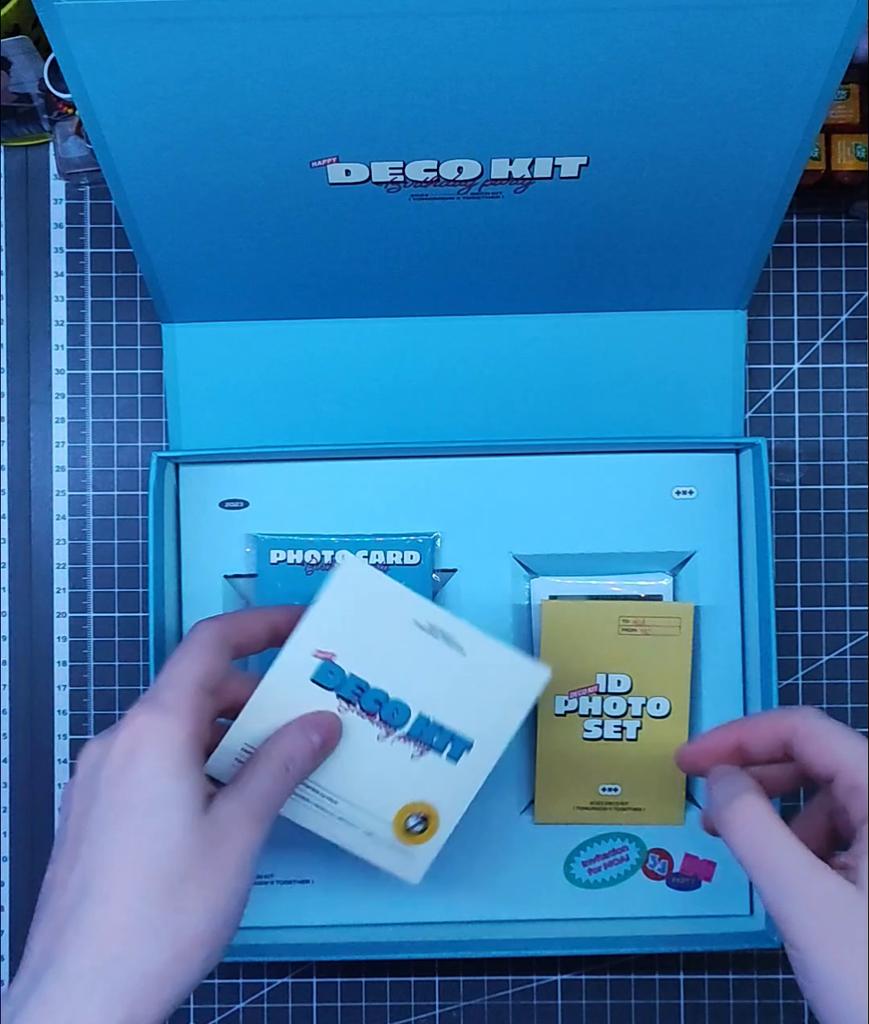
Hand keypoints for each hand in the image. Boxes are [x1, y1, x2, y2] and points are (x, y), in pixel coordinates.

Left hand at [4, 607, 340, 1023]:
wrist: (80, 998)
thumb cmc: (165, 912)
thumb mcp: (238, 833)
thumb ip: (280, 766)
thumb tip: (321, 721)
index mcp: (153, 731)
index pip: (208, 644)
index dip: (259, 624)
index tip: (302, 626)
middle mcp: (118, 742)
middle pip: (193, 689)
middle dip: (254, 694)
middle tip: (310, 717)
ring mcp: (99, 779)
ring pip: (174, 731)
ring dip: (228, 735)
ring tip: (281, 766)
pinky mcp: (93, 814)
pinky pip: (153, 765)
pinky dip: (198, 765)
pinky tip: (231, 805)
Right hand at [678, 708, 867, 1023]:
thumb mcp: (804, 902)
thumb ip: (754, 829)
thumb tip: (719, 777)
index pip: (805, 730)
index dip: (739, 736)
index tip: (685, 764)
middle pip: (818, 758)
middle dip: (754, 775)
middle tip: (704, 804)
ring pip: (830, 799)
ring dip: (777, 815)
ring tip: (741, 852)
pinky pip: (845, 837)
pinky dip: (803, 845)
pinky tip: (785, 881)